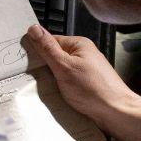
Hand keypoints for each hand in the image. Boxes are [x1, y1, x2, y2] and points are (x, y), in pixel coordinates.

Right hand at [23, 25, 140, 139]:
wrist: (116, 113)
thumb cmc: (92, 89)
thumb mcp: (64, 66)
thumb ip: (47, 48)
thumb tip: (33, 28)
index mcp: (79, 44)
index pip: (50, 41)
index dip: (37, 50)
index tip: (23, 60)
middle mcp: (84, 55)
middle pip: (55, 57)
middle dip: (44, 68)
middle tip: (31, 77)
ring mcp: (86, 71)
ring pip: (61, 72)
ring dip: (52, 81)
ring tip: (43, 88)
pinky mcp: (87, 86)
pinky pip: (68, 84)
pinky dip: (61, 90)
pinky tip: (55, 96)